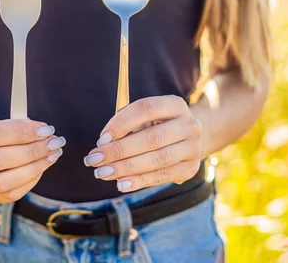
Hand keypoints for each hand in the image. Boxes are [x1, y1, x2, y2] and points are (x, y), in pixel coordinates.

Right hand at [0, 119, 64, 203]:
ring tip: (53, 155)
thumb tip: (44, 132)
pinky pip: (10, 194)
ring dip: (34, 168)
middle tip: (55, 143)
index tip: (46, 129)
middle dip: (32, 151)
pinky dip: (30, 181)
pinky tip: (42, 167)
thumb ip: (15, 126)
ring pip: (4, 182)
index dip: (21, 132)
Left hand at [84, 96, 202, 192]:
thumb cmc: (158, 124)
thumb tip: (103, 143)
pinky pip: (163, 176)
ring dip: (126, 168)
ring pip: (157, 159)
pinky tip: (121, 183)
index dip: (121, 123)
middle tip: (94, 159)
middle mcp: (189, 125)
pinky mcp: (190, 168)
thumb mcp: (146, 117)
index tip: (100, 139)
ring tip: (103, 173)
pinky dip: (140, 180)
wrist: (190, 139)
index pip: (145, 108)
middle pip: (151, 138)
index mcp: (175, 104)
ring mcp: (193, 148)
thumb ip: (126, 124)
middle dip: (119, 150)